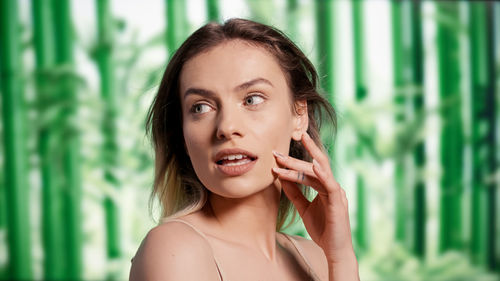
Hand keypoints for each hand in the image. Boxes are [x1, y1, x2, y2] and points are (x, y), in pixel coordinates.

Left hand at [272, 132, 354, 262]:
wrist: (334, 250)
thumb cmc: (322, 229)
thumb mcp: (303, 208)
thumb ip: (294, 193)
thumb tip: (281, 177)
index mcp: (325, 186)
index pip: (308, 169)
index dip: (292, 162)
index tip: (275, 156)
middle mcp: (332, 186)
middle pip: (313, 166)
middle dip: (293, 159)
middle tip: (276, 152)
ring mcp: (336, 193)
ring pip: (318, 173)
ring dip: (299, 166)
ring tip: (284, 159)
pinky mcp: (338, 202)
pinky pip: (330, 185)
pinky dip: (322, 174)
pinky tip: (313, 165)